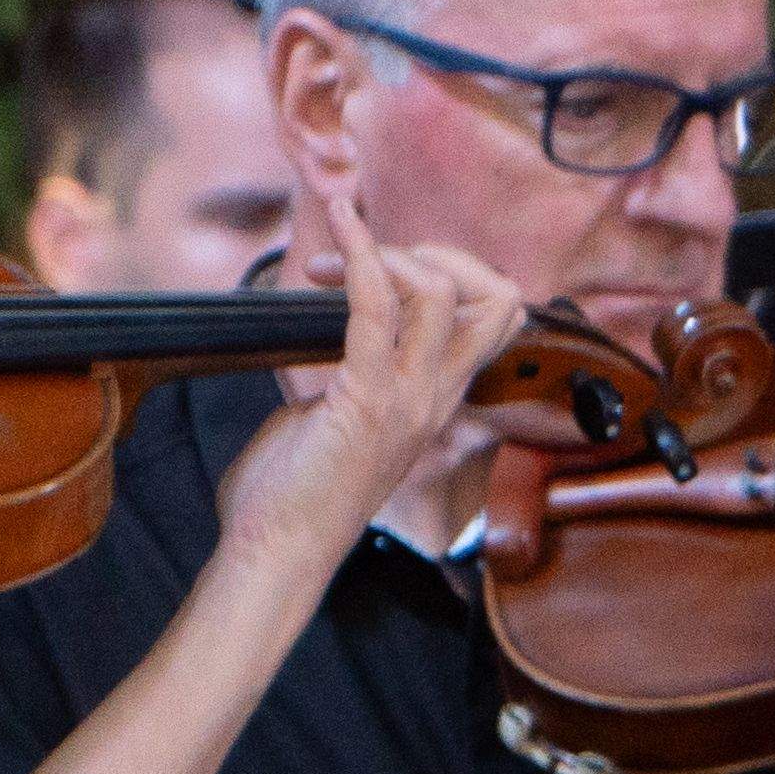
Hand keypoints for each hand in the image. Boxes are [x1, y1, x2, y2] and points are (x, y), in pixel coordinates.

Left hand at [211, 241, 533, 560]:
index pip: (494, 319)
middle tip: (370, 254)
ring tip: (342, 242)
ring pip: (443, 293)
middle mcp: (437, 396)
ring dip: (391, 250)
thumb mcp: (339, 416)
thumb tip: (324, 336)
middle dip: (440, 255)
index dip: (453, 275)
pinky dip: (361, 254)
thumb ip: (353, 375)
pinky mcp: (366, 398)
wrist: (278, 550)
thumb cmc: (293, 493)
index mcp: (436, 400)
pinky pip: (378, 307)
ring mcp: (408, 398)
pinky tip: (340, 224)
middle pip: (496, 299)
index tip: (380, 271)